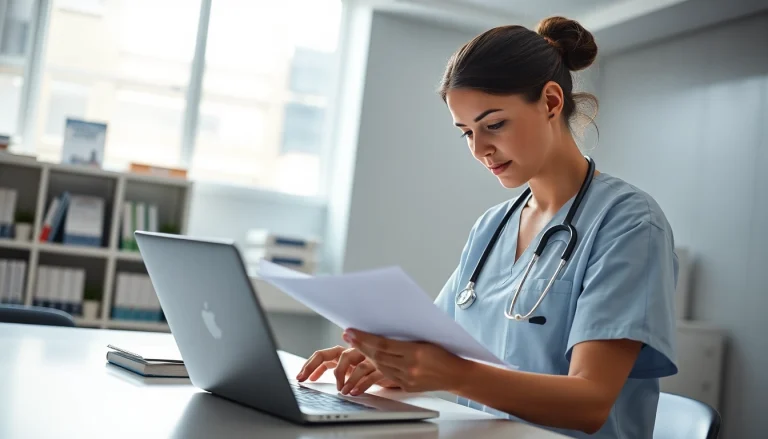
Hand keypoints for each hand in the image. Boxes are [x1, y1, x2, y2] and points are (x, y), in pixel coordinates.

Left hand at [296, 346, 399, 395]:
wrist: (400, 363)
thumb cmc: (372, 365)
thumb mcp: (352, 365)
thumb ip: (338, 366)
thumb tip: (315, 371)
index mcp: (345, 352)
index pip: (323, 355)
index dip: (310, 365)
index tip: (301, 376)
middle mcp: (354, 352)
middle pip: (333, 356)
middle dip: (316, 366)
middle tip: (307, 379)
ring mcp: (367, 358)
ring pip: (352, 364)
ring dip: (344, 380)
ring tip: (341, 391)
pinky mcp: (381, 367)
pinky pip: (369, 374)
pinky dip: (361, 384)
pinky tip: (355, 392)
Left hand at [343, 329, 468, 392]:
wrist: (457, 374)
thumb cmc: (445, 352)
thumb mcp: (426, 340)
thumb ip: (405, 338)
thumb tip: (382, 329)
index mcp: (416, 352)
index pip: (383, 344)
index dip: (364, 338)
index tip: (351, 332)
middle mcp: (411, 367)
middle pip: (378, 356)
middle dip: (361, 345)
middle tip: (348, 335)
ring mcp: (408, 379)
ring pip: (380, 367)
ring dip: (366, 356)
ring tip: (356, 345)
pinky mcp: (408, 387)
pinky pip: (388, 376)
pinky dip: (378, 366)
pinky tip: (371, 359)